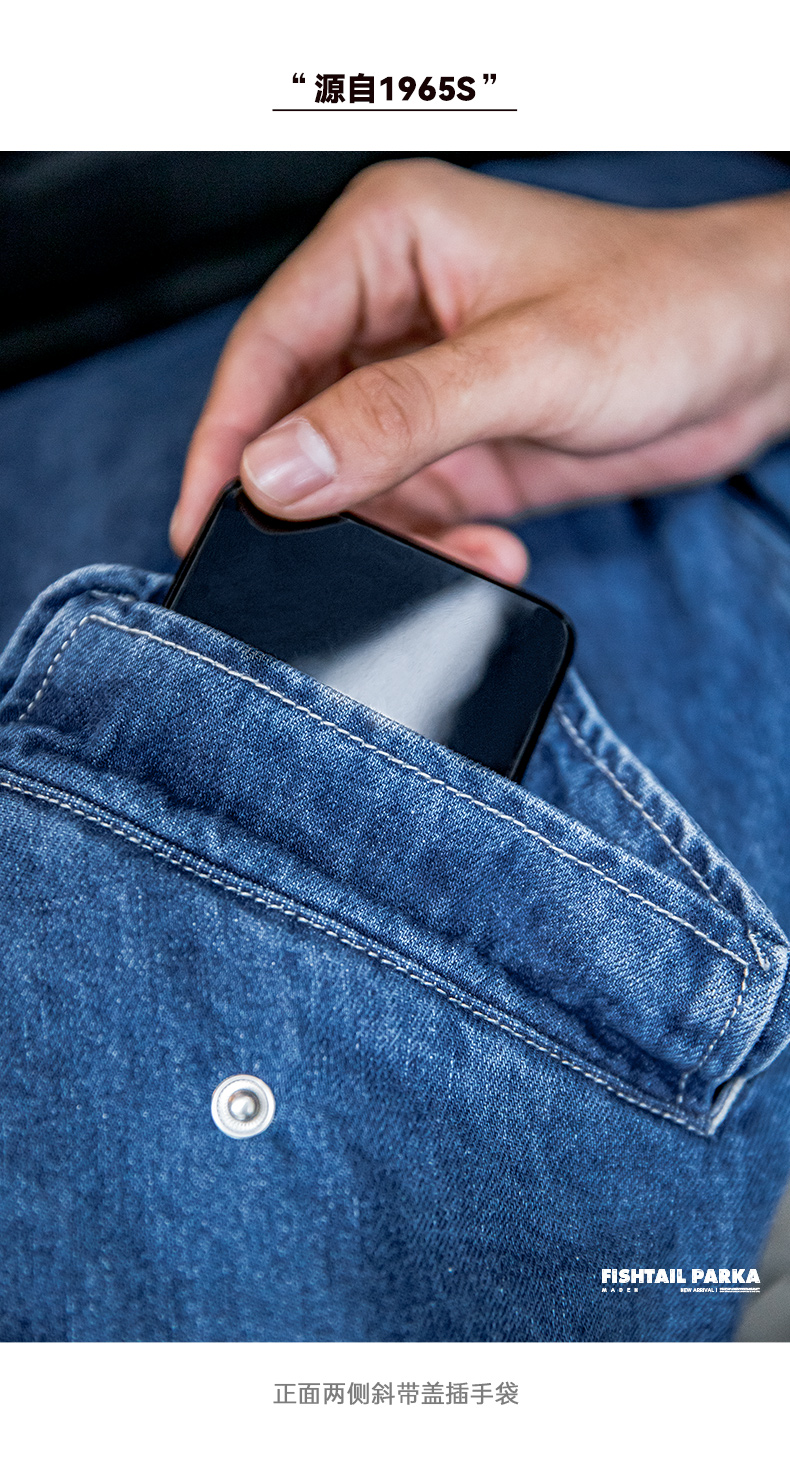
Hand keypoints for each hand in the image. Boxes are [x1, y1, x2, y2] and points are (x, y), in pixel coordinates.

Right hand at [172, 159, 789, 583]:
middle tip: (307, 569)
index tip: (205, 520)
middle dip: (305, 501)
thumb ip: (395, 419)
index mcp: (386, 242)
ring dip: (388, 534)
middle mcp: (390, 309)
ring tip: (456, 550)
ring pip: (346, 477)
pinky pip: (406, 509)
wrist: (759, 353)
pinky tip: (488, 551)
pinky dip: (434, 546)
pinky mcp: (456, 442)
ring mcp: (421, 383)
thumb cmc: (668, 308)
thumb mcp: (526, 365)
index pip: (268, 346)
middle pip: (293, 418)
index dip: (228, 439)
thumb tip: (276, 472)